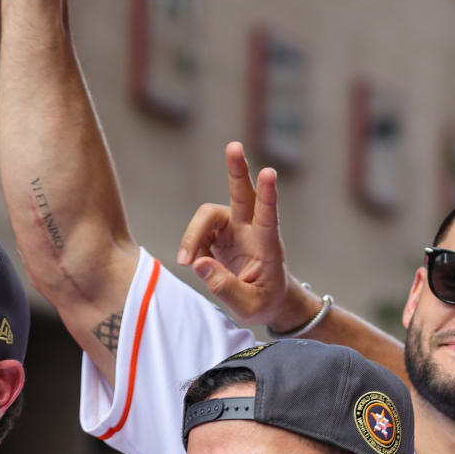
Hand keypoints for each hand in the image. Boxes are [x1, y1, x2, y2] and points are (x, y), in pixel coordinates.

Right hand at [176, 143, 314, 330]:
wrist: (268, 301)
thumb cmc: (265, 303)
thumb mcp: (249, 307)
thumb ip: (226, 288)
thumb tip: (198, 263)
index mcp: (268, 246)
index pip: (269, 217)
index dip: (268, 195)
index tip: (269, 173)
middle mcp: (251, 230)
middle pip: (243, 194)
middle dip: (237, 170)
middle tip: (233, 146)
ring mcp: (234, 229)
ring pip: (208, 215)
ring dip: (193, 234)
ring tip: (185, 261)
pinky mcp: (219, 234)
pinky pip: (198, 231)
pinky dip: (190, 245)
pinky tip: (192, 262)